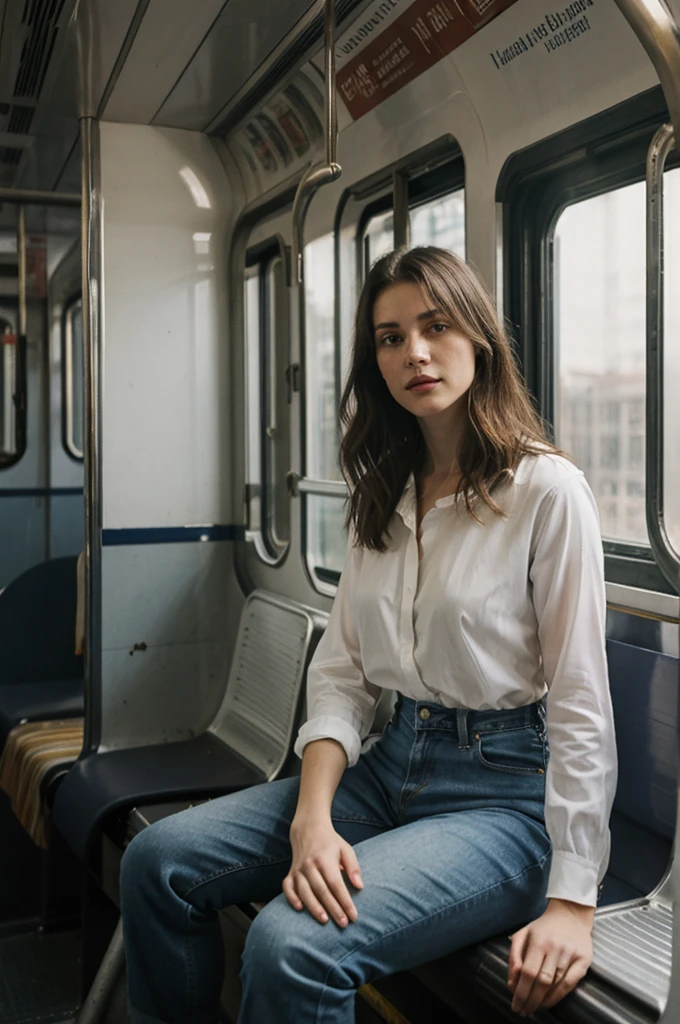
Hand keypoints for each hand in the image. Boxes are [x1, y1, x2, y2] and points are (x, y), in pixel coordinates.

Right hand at [283, 817, 362, 927]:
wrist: (308, 828)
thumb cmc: (330, 842)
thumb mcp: (345, 849)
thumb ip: (353, 867)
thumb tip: (360, 886)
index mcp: (325, 858)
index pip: (336, 883)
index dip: (345, 900)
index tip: (353, 915)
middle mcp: (310, 864)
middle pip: (321, 890)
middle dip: (333, 908)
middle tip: (343, 923)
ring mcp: (298, 869)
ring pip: (305, 891)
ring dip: (314, 907)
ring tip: (325, 921)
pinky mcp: (290, 872)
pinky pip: (287, 887)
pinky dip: (291, 898)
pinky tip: (299, 908)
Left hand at [508, 898, 593, 1015]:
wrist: (570, 914)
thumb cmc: (543, 927)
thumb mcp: (523, 934)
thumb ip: (514, 956)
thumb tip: (512, 982)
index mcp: (538, 941)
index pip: (527, 972)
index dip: (520, 992)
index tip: (515, 1005)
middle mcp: (555, 948)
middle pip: (541, 981)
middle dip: (530, 1000)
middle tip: (523, 1011)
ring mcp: (570, 954)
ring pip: (555, 984)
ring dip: (543, 1000)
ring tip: (534, 1007)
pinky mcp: (584, 960)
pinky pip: (570, 983)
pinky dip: (558, 996)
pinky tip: (548, 1002)